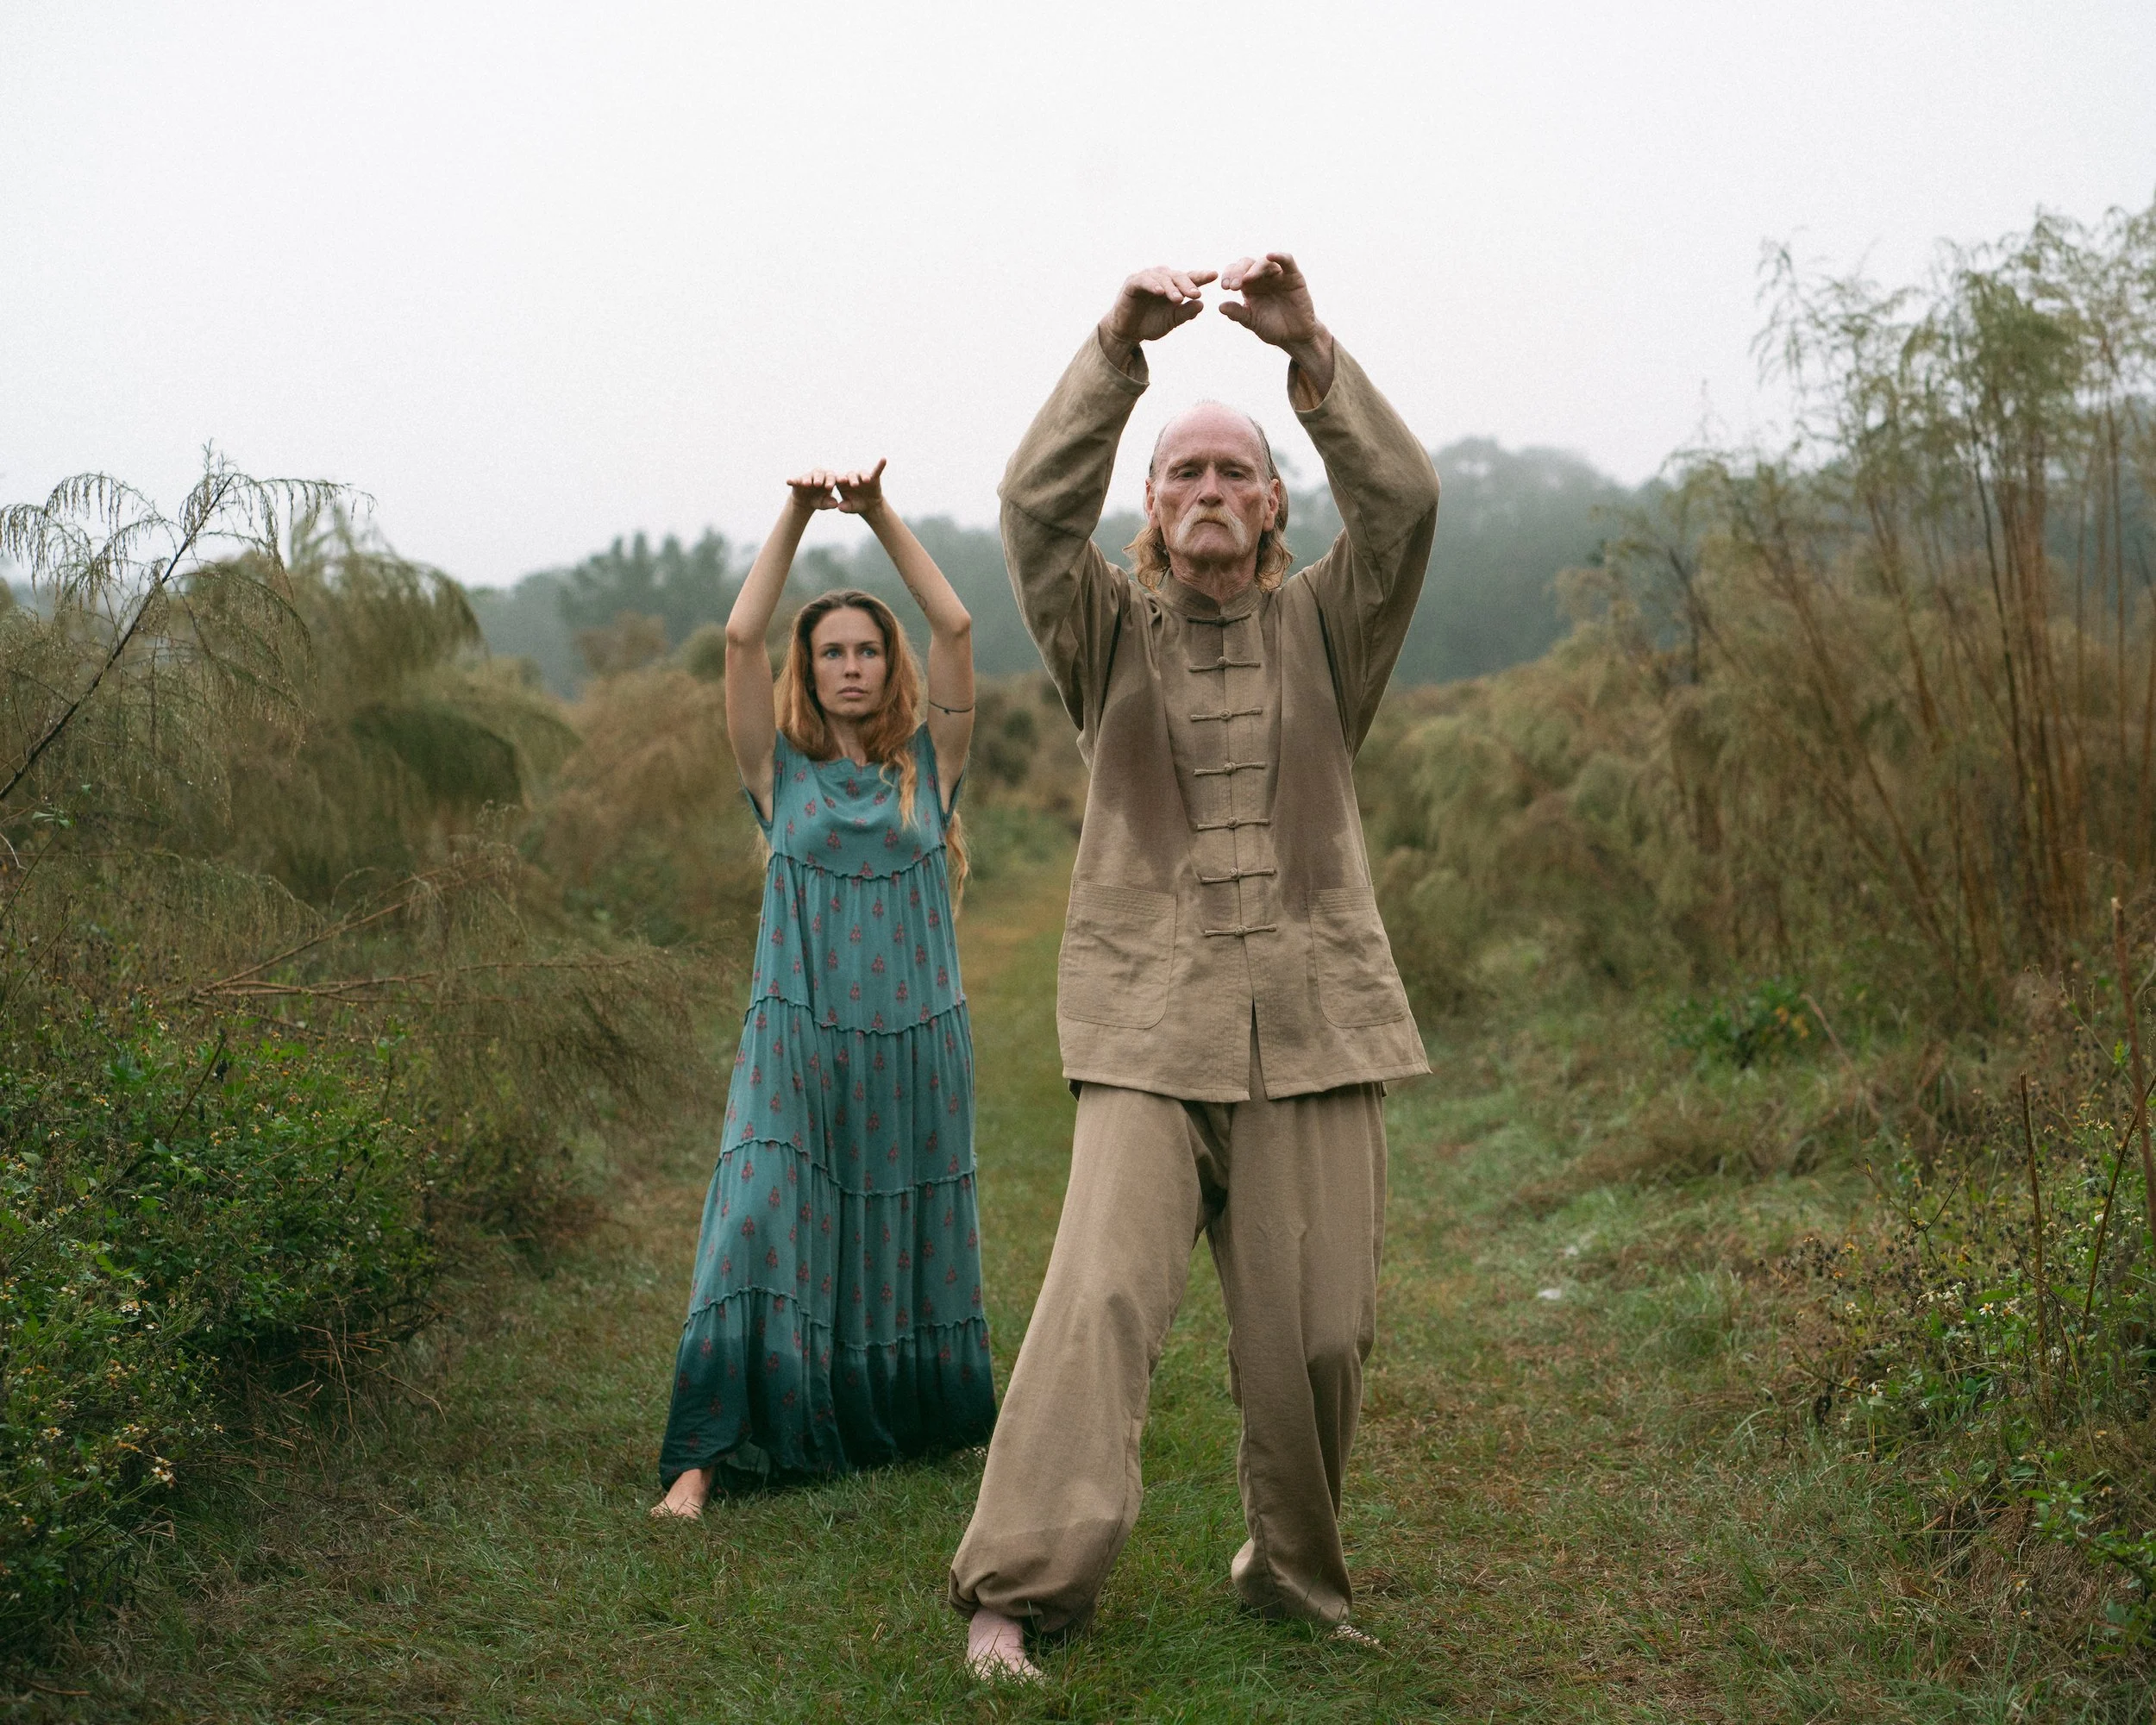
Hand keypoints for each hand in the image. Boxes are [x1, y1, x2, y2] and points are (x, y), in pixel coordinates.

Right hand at [787, 469, 841, 511]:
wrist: (805, 502)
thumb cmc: (819, 501)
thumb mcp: (824, 503)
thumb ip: (830, 503)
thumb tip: (835, 504)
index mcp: (829, 479)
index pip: (833, 477)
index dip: (837, 479)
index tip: (843, 481)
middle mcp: (819, 475)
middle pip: (821, 473)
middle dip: (820, 478)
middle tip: (820, 484)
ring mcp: (808, 477)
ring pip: (809, 476)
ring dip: (808, 479)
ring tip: (807, 484)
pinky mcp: (798, 480)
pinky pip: (795, 479)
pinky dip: (792, 480)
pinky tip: (788, 481)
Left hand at [833, 459, 887, 515]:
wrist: (869, 506)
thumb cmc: (856, 505)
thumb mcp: (850, 508)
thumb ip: (845, 507)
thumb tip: (840, 507)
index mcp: (842, 483)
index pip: (838, 479)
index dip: (835, 481)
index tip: (831, 485)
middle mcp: (851, 477)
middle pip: (850, 475)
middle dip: (852, 479)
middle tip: (854, 485)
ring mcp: (862, 477)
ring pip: (862, 473)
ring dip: (864, 476)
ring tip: (866, 480)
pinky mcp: (873, 477)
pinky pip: (877, 470)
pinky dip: (880, 465)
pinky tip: (883, 459)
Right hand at [1100, 265, 1218, 356]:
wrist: (1128, 332)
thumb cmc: (1151, 323)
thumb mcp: (1171, 321)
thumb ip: (1185, 313)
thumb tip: (1201, 305)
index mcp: (1174, 285)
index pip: (1190, 277)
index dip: (1202, 276)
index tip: (1215, 275)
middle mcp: (1162, 278)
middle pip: (1177, 276)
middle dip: (1187, 284)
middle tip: (1196, 294)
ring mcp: (1147, 278)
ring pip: (1162, 277)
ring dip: (1171, 287)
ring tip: (1178, 299)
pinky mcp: (1133, 282)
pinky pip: (1143, 281)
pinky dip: (1152, 285)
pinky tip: (1159, 292)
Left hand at [1219, 253, 1324, 349]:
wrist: (1294, 336)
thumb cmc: (1272, 328)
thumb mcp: (1252, 321)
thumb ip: (1237, 313)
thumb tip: (1220, 306)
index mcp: (1248, 286)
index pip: (1235, 272)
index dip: (1228, 275)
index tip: (1225, 287)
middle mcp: (1262, 277)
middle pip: (1247, 263)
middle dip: (1238, 272)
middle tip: (1233, 286)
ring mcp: (1278, 275)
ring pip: (1264, 262)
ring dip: (1254, 268)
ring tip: (1246, 280)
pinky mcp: (1294, 276)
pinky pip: (1287, 261)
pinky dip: (1279, 256)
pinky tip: (1270, 256)